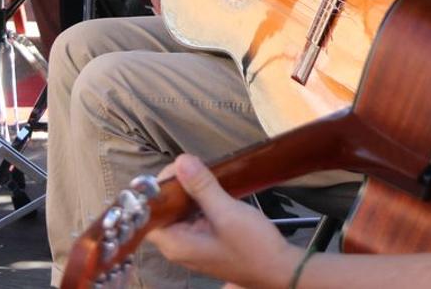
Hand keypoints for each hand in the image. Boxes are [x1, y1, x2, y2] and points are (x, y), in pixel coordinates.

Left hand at [147, 155, 299, 288]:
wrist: (281, 270)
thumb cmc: (253, 247)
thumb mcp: (227, 212)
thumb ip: (201, 187)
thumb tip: (181, 161)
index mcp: (176, 244)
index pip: (150, 212)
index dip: (158, 189)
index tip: (179, 168)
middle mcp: (178, 246)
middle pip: (163, 210)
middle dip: (175, 186)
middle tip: (194, 165)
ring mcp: (192, 244)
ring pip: (178, 210)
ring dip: (188, 191)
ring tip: (203, 172)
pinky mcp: (205, 240)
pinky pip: (192, 215)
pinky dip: (198, 200)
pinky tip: (210, 187)